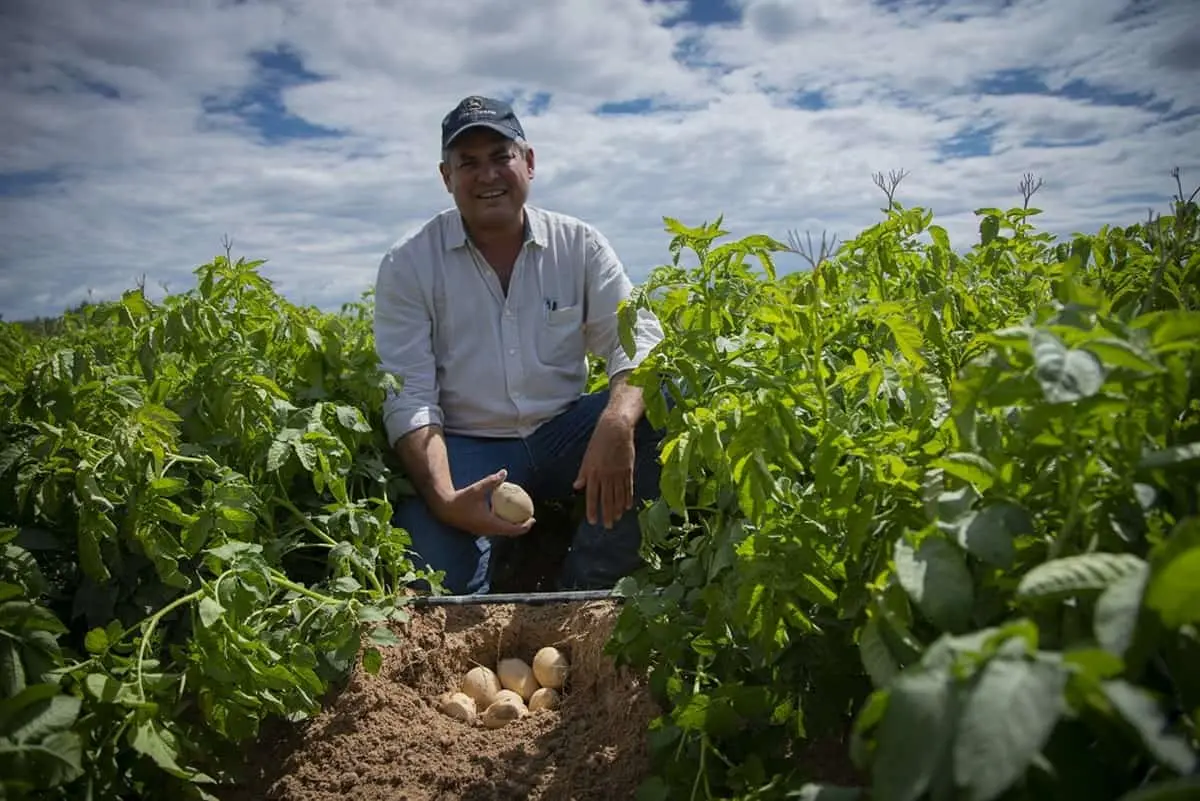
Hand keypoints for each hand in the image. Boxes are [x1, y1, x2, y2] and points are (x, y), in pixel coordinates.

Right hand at [431, 468, 534, 537]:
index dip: (525, 526)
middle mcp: (488, 531)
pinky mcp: (479, 529)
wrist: (445, 509)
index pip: (512, 529)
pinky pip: (496, 527)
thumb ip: (492, 481)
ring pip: (502, 531)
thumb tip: (504, 472)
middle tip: (530, 517)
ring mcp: (483, 531)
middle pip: (509, 533)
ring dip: (512, 525)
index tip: (533, 519)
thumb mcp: (477, 489)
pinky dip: (503, 522)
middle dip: (521, 527)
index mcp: (490, 524)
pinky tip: (505, 511)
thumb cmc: (461, 498)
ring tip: (521, 515)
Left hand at [573, 413, 635, 528]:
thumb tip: (577, 487)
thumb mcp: (587, 457)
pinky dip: (628, 498)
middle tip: (607, 526)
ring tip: (617, 519)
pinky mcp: (628, 470)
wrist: (616, 429)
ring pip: (618, 496)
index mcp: (593, 473)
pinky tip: (627, 507)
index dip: (592, 509)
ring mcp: (618, 474)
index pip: (592, 496)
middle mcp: (606, 476)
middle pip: (607, 499)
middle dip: (607, 514)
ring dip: (617, 509)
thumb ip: (583, 473)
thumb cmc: (599, 442)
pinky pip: (628, 488)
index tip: (593, 521)